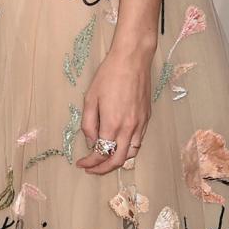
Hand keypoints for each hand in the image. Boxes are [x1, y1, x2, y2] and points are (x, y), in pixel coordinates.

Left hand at [76, 44, 152, 175]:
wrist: (132, 59)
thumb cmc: (109, 75)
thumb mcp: (90, 98)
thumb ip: (88, 124)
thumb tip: (91, 141)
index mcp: (113, 124)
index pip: (101, 154)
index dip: (90, 162)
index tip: (82, 163)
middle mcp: (129, 128)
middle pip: (118, 160)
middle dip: (103, 168)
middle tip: (92, 168)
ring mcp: (140, 124)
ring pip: (131, 153)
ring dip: (118, 160)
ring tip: (105, 158)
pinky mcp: (147, 118)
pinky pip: (138, 141)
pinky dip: (128, 148)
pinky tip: (118, 143)